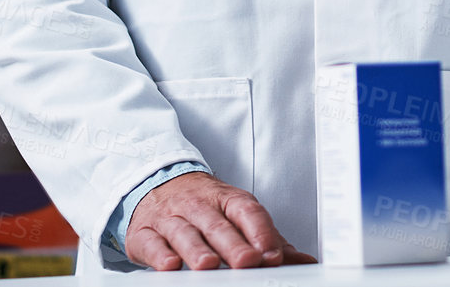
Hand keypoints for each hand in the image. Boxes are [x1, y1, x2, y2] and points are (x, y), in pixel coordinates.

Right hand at [125, 171, 316, 270]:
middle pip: (218, 225)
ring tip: (208, 265)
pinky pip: (152, 242)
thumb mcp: (236, 215)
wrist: (156, 184)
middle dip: (233, 245)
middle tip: (247, 262)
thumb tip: (304, 262)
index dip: (260, 231)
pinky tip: (170, 265)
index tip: (271, 254)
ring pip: (185, 233)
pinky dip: (160, 254)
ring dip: (197, 250)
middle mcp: (199, 206)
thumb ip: (269, 239)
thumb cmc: (204, 206)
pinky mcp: (145, 233)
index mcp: (227, 200)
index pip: (247, 211)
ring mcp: (171, 218)